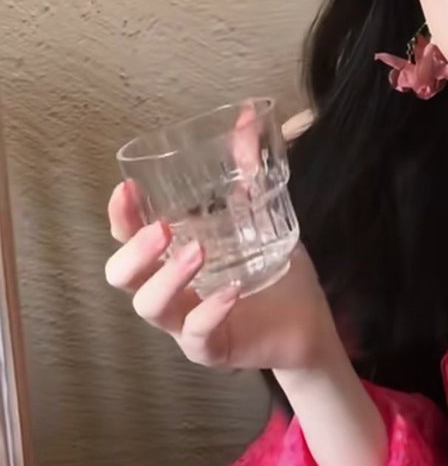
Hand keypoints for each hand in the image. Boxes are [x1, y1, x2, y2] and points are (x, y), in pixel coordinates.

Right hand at [105, 181, 337, 371]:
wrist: (310, 320)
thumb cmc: (272, 268)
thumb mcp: (262, 213)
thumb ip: (250, 169)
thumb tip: (247, 117)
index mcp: (171, 257)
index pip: (127, 237)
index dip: (119, 216)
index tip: (128, 188)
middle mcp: (171, 289)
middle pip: (122, 277)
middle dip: (133, 251)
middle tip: (161, 229)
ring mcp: (186, 323)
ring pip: (151, 308)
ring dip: (168, 277)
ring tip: (198, 252)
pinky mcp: (214, 348)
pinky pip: (197, 337)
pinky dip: (209, 312)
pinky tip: (230, 291)